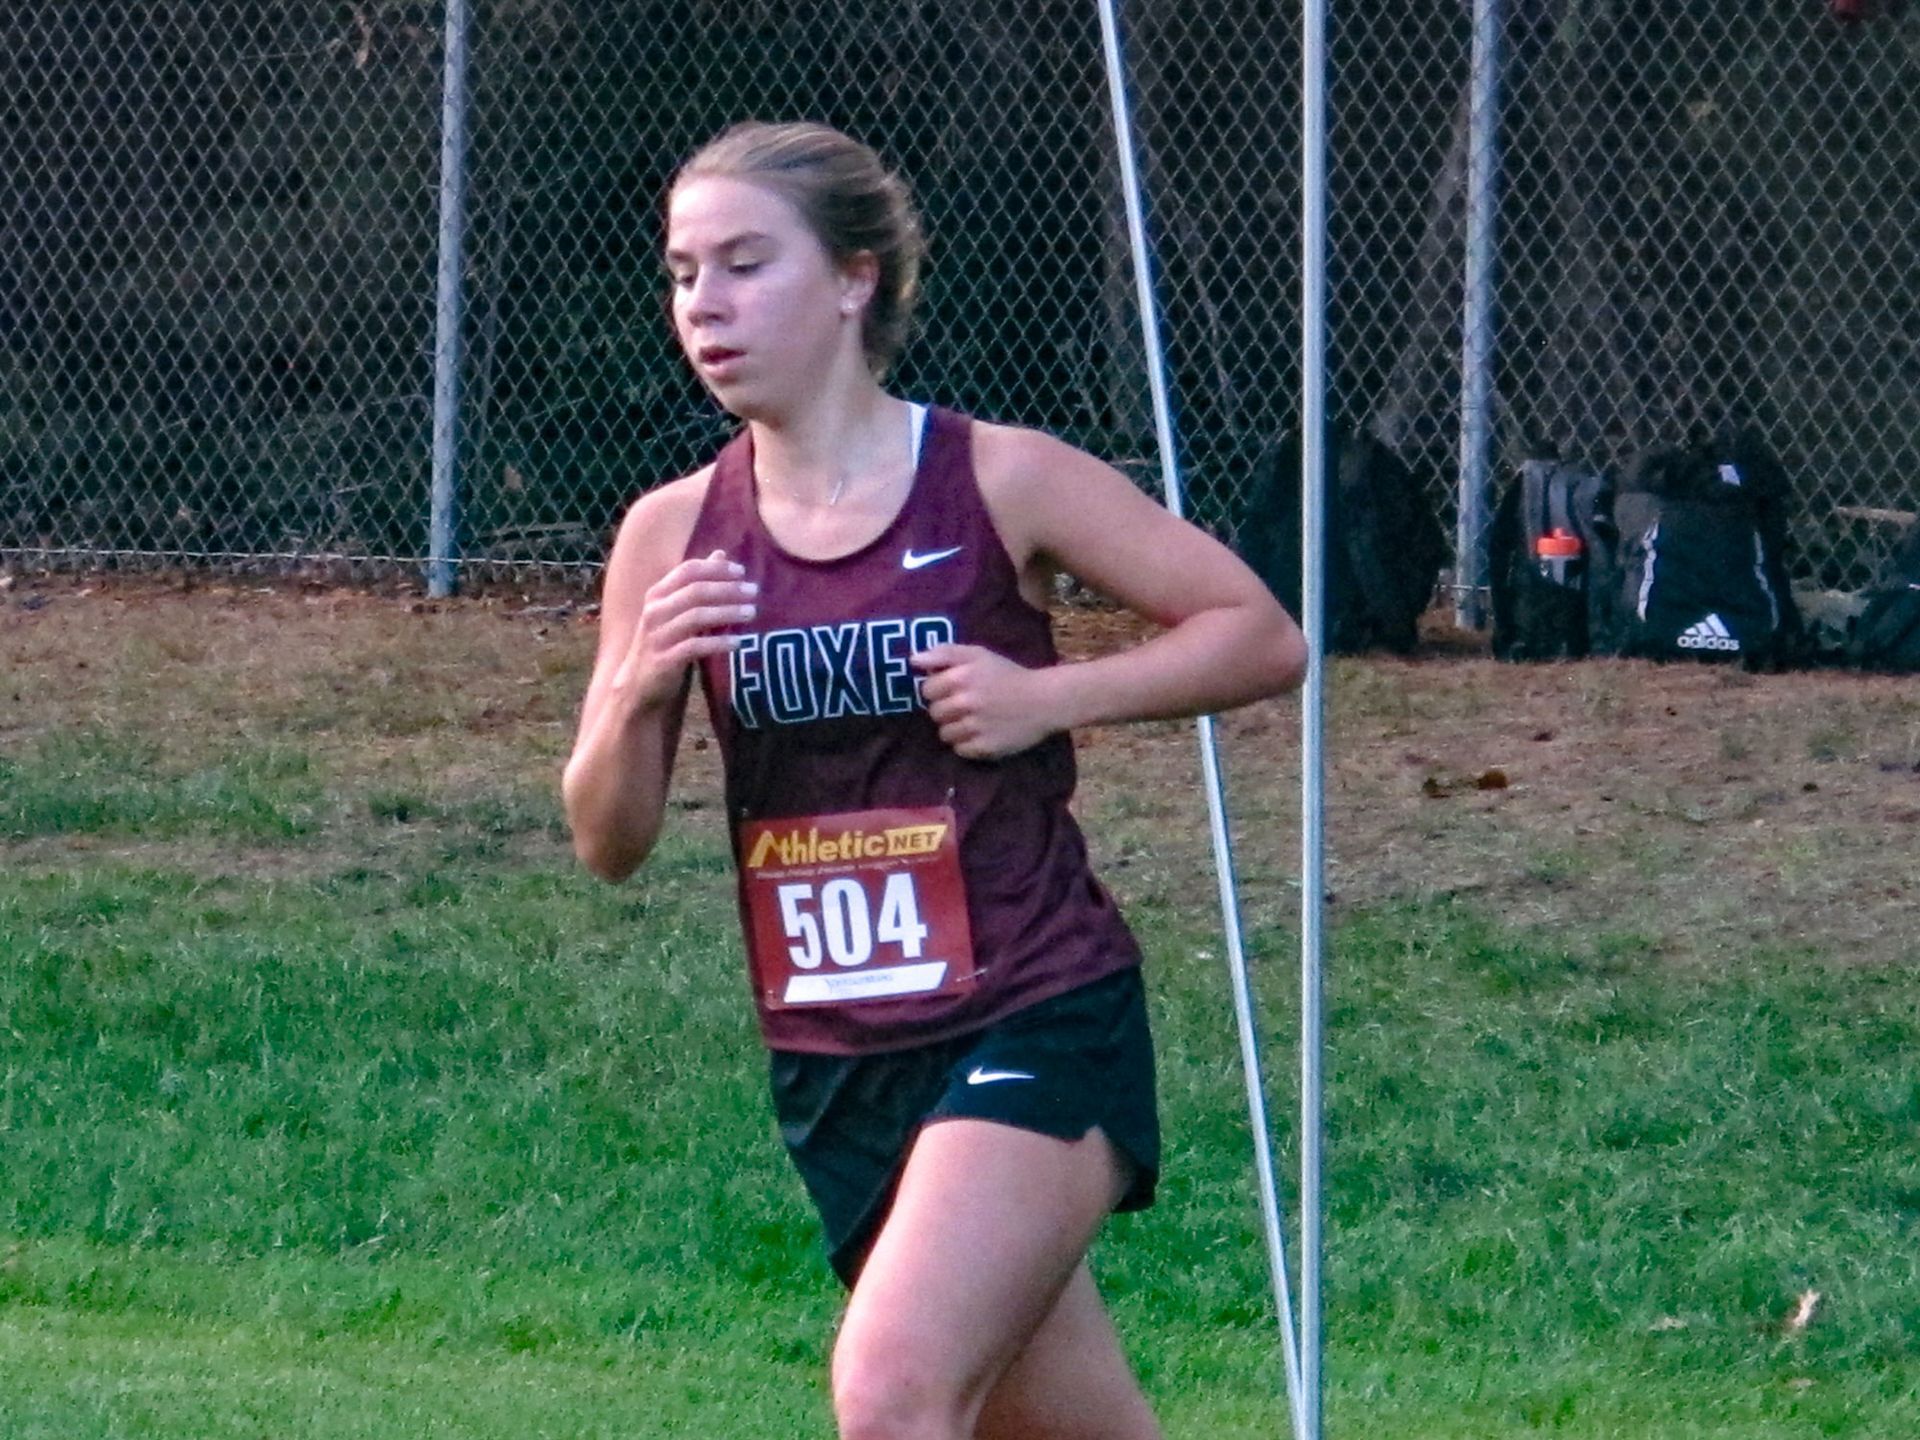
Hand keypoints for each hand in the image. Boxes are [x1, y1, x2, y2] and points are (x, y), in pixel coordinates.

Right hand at [613, 549, 755, 708]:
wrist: (640, 684)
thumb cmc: (666, 643)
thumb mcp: (679, 610)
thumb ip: (698, 584)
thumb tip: (721, 554)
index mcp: (657, 594)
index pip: (688, 571)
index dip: (715, 568)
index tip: (742, 571)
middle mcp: (654, 611)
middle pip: (695, 591)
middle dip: (727, 589)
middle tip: (754, 591)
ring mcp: (657, 636)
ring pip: (696, 616)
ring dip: (727, 612)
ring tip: (751, 613)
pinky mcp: (663, 660)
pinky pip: (694, 647)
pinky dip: (718, 643)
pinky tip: (737, 642)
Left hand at [912, 643, 1057, 758]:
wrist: (1044, 700)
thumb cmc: (1008, 674)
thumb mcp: (978, 654)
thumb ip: (944, 653)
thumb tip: (913, 660)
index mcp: (961, 677)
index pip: (927, 690)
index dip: (937, 690)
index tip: (952, 690)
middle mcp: (965, 702)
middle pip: (934, 713)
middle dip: (945, 710)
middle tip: (965, 706)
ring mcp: (975, 727)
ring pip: (944, 734)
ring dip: (955, 728)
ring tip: (973, 721)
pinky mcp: (985, 748)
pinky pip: (960, 750)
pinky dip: (967, 744)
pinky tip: (981, 733)